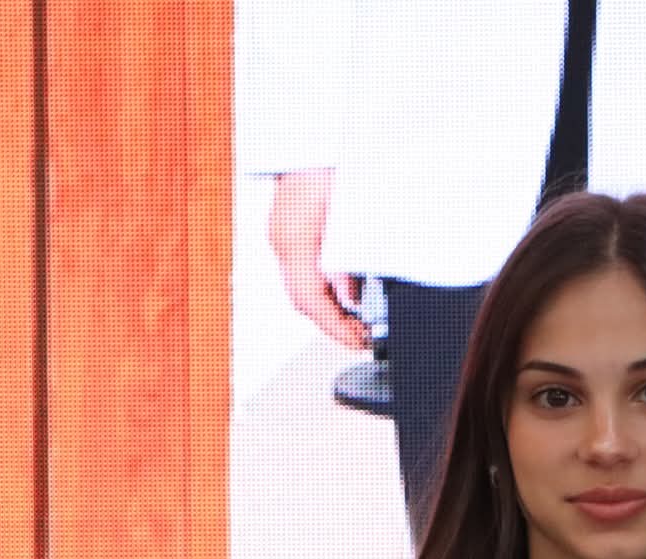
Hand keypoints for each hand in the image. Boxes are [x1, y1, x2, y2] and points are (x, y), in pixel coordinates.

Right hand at [268, 168, 370, 349]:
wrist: (314, 129)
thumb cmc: (334, 165)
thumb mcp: (352, 219)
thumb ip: (350, 261)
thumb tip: (351, 295)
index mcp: (295, 242)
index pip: (311, 302)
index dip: (336, 328)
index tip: (359, 342)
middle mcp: (282, 241)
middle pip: (303, 298)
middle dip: (333, 322)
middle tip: (362, 335)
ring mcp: (283, 234)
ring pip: (302, 284)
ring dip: (329, 305)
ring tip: (358, 318)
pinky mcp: (289, 227)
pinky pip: (303, 266)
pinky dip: (325, 284)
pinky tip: (348, 288)